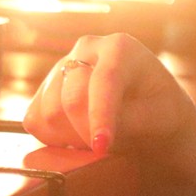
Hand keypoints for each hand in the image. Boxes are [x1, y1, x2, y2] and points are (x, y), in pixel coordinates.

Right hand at [23, 33, 195, 195]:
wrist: (150, 114)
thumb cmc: (160, 113)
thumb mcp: (161, 118)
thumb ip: (131, 123)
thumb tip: (97, 137)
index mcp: (120, 48)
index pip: (104, 81)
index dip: (99, 116)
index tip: (101, 146)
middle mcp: (86, 49)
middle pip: (71, 101)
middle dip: (88, 133)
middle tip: (108, 148)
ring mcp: (61, 66)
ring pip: (48, 113)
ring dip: (72, 138)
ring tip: (97, 139)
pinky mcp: (44, 89)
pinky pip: (34, 121)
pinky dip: (54, 139)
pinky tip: (77, 137)